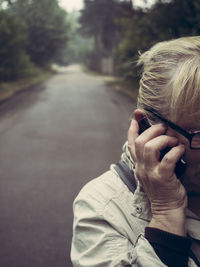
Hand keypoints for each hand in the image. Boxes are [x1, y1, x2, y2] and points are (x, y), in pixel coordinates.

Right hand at [128, 120, 186, 235]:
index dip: (132, 130)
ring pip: (150, 148)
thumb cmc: (162, 189)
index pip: (131, 145)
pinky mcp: (163, 178)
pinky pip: (168, 159)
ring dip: (163, 139)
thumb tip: (156, 142)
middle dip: (152, 130)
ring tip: (173, 140)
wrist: (166, 210)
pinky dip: (175, 151)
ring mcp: (151, 173)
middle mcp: (142, 167)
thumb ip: (150, 159)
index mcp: (139, 165)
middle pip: (140, 142)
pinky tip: (180, 150)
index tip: (136, 119)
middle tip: (164, 128)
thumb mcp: (151, 173)